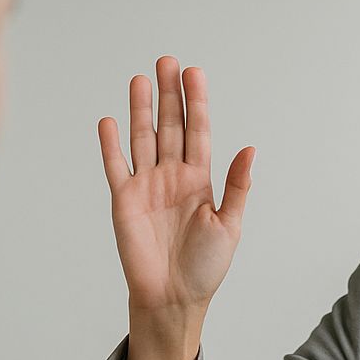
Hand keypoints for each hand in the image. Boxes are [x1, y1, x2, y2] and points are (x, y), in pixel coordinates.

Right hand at [97, 56, 253, 359]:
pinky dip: (111, 144)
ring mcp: (146, 186)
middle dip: (169, 94)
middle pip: (170, 126)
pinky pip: (116, 166)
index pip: (198, 132)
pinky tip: (110, 120)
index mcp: (201, 180)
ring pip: (143, 138)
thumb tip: (249, 149)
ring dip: (141, 109)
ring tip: (141, 78)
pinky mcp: (123, 200)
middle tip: (167, 61)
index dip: (196, 102)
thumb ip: (237, 186)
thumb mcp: (229, 225)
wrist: (173, 298)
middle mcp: (173, 177)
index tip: (194, 73)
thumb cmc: (205, 267)